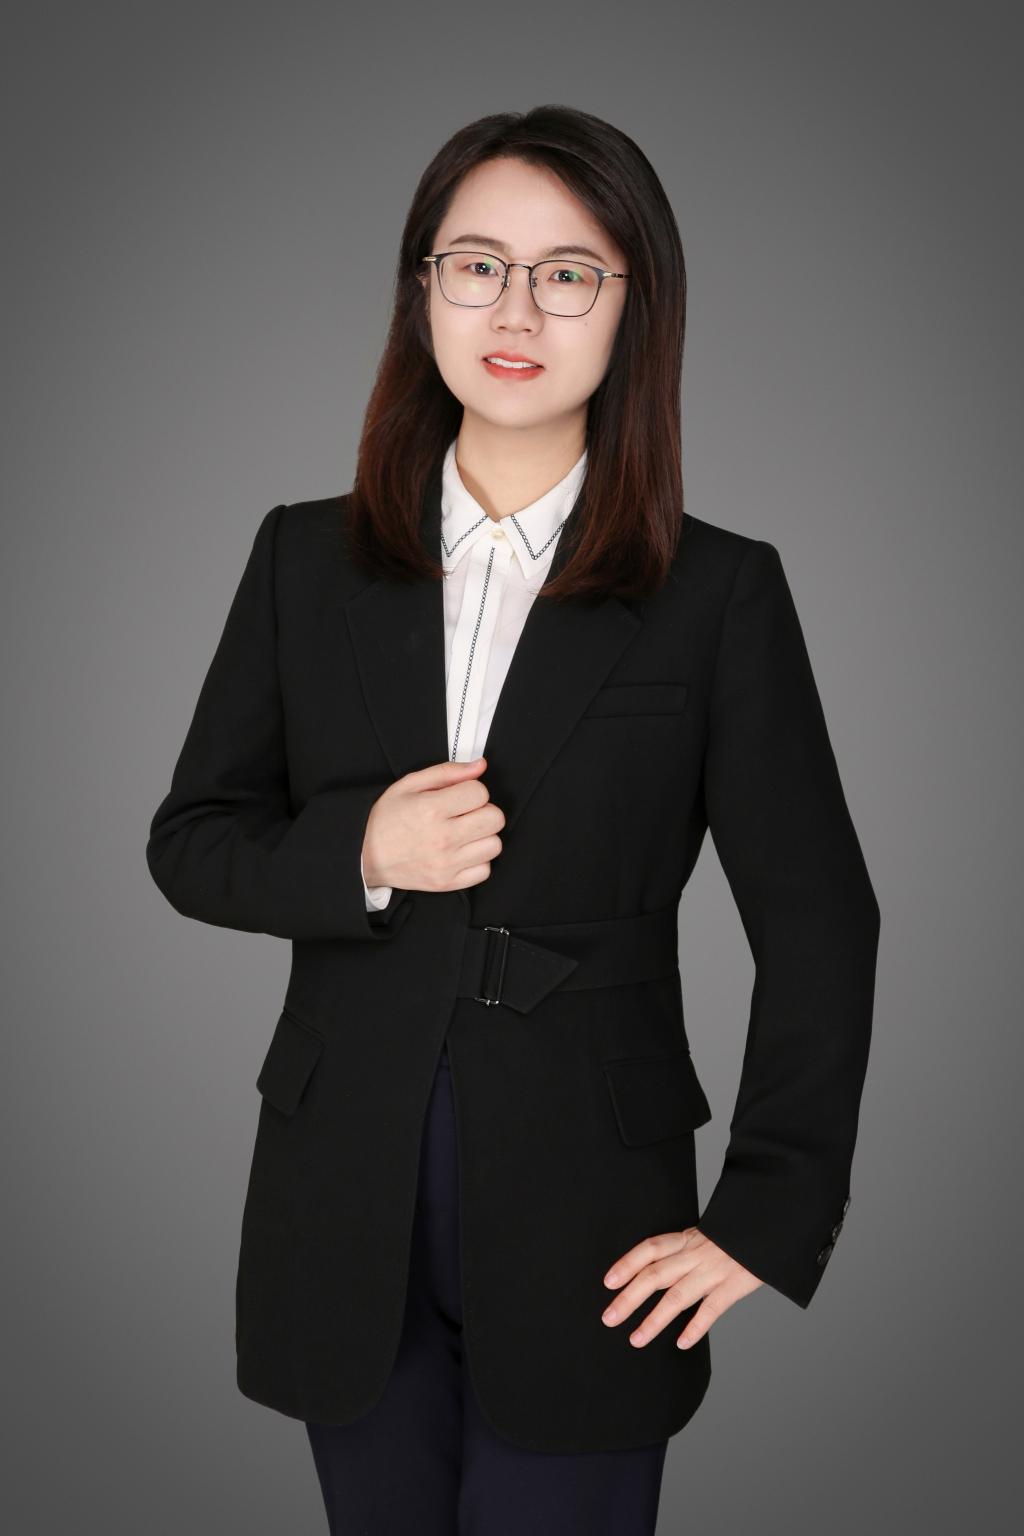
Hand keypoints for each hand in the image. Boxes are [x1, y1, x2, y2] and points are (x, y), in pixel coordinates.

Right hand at [361, 756, 504, 892]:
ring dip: (483, 836)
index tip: (461, 796)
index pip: (480, 792)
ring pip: (494, 845)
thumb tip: (480, 766)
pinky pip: (484, 871)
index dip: (473, 790)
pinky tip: (462, 852)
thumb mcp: (409, 785)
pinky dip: (478, 861)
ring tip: (464, 833)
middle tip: (466, 813)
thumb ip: (447, 772)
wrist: (365, 856)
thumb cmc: (386, 819)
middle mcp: (442, 838)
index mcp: (432, 809)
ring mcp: (446, 864)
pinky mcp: (447, 883)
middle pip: (495, 819)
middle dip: (484, 811)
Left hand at [601, 1227, 763, 1349]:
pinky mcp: (735, 1285)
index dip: (627, 1263)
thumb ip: (683, 1253)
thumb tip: (656, 1274)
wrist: (770, 1225)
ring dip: (654, 1321)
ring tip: (636, 1340)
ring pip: (677, 1297)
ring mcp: (714, 1270)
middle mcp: (695, 1253)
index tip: (608, 1282)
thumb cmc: (735, 1235)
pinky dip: (696, 1327)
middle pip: (655, 1276)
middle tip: (608, 1318)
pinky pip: (711, 1309)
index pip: (649, 1249)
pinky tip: (681, 1343)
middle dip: (628, 1299)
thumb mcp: (704, 1236)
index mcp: (686, 1239)